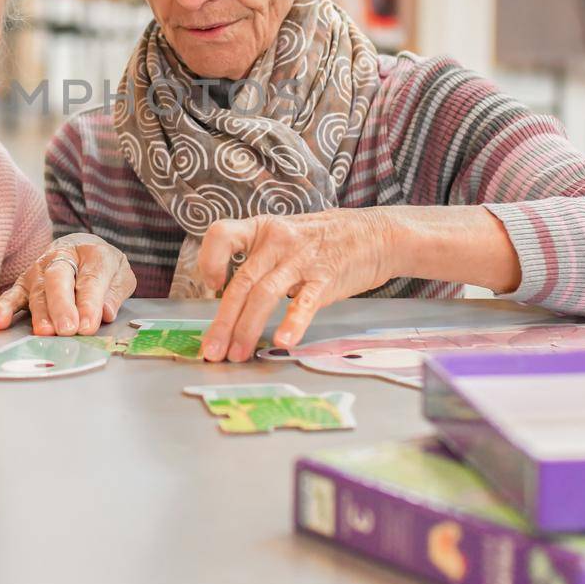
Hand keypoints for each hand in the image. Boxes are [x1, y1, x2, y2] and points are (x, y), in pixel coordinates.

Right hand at [0, 233, 136, 335]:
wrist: (81, 247)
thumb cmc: (102, 266)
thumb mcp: (120, 274)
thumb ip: (114, 293)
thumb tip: (105, 313)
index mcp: (93, 254)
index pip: (90, 279)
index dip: (89, 304)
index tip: (88, 326)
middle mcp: (62, 258)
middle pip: (58, 280)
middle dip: (62, 306)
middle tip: (67, 329)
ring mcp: (40, 269)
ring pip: (37, 290)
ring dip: (40, 313)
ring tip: (44, 332)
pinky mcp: (25, 282)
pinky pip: (13, 294)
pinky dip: (5, 308)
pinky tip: (0, 322)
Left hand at [197, 211, 390, 361]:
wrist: (375, 234)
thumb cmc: (324, 240)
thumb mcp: (285, 236)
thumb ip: (259, 260)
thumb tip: (232, 301)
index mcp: (262, 229)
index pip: (222, 235)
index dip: (209, 261)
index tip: (213, 287)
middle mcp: (277, 241)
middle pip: (241, 282)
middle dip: (223, 322)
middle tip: (213, 351)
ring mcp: (301, 259)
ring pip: (264, 295)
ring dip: (246, 329)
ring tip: (237, 355)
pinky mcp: (326, 278)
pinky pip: (304, 302)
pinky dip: (292, 322)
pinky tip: (282, 341)